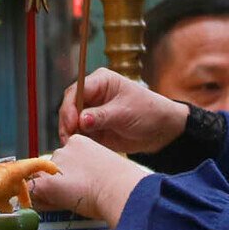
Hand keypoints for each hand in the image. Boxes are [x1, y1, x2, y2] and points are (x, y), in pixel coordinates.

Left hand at [30, 135, 151, 227]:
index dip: (68, 175)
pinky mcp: (46, 183)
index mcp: (79, 142)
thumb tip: (83, 180)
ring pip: (41, 180)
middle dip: (57, 183)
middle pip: (51, 168)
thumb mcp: (106, 166)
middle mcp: (63, 149)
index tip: (79, 185)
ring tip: (68, 203)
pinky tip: (53, 207)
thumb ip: (90, 168)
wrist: (120, 189)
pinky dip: (40, 202)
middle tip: (72, 196)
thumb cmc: (121, 182)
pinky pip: (34, 193)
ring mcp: (53, 165)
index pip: (64, 159)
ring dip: (49, 192)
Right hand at [57, 68, 188, 153]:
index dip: (70, 107)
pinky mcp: (93, 128)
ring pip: (71, 121)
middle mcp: (93, 95)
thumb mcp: (125, 112)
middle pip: (69, 106)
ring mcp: (91, 112)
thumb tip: (81, 120)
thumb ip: (102, 116)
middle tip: (69, 137)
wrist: (161, 130)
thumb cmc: (148, 112)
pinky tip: (80, 148)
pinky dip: (77, 141)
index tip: (72, 123)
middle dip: (67, 122)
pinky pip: (79, 134)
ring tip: (73, 144)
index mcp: (101, 81)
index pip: (76, 91)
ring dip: (70, 133)